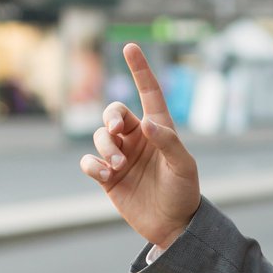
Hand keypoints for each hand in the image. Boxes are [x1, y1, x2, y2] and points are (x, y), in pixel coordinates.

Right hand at [79, 43, 200, 249]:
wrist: (172, 226)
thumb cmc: (184, 192)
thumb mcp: (183, 166)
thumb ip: (168, 143)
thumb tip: (145, 124)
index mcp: (159, 129)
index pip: (149, 92)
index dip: (139, 69)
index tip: (130, 47)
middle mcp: (137, 138)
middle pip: (113, 113)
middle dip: (111, 118)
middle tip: (118, 132)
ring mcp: (120, 156)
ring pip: (99, 137)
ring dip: (104, 147)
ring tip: (117, 166)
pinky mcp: (107, 176)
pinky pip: (88, 162)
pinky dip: (92, 165)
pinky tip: (105, 175)